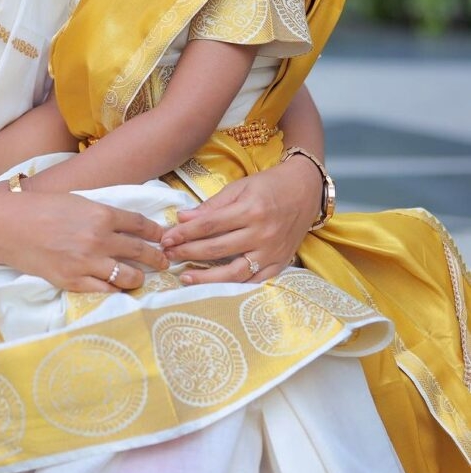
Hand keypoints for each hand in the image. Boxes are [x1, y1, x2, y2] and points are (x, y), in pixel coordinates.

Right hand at [0, 189, 169, 292]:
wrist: (7, 227)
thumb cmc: (39, 208)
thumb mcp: (76, 201)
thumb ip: (101, 213)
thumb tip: (124, 224)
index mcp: (100, 214)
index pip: (140, 224)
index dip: (156, 232)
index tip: (163, 237)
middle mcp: (99, 239)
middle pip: (140, 251)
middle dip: (157, 258)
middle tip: (163, 261)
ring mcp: (86, 263)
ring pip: (128, 277)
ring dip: (139, 278)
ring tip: (140, 278)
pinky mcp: (73, 281)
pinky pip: (105, 292)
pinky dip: (115, 291)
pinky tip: (117, 288)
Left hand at [160, 156, 322, 284]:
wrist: (306, 190)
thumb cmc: (269, 185)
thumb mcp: (240, 187)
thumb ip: (212, 206)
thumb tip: (182, 218)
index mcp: (251, 210)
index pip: (209, 225)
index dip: (184, 233)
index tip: (165, 238)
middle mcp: (262, 233)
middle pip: (218, 248)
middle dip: (188, 253)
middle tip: (167, 255)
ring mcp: (272, 252)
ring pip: (235, 272)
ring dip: (207, 277)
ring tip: (184, 277)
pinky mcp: (280, 263)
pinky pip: (254, 281)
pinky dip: (233, 285)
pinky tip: (214, 286)